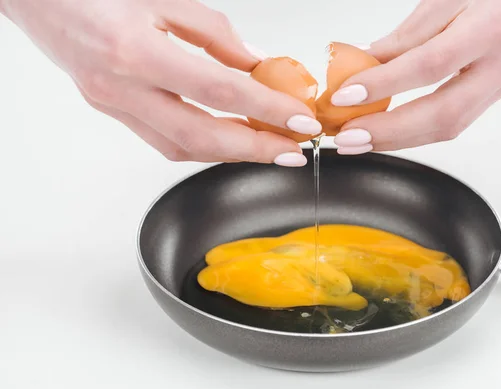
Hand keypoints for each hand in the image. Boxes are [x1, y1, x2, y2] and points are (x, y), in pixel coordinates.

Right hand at [1, 0, 321, 165]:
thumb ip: (212, 33)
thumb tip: (254, 62)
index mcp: (134, 51)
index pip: (219, 91)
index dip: (266, 109)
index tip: (299, 120)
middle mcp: (121, 88)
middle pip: (200, 136)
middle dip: (254, 149)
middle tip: (292, 150)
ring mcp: (113, 106)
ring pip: (180, 148)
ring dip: (229, 154)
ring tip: (266, 148)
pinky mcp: (112, 112)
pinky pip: (162, 141)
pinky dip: (201, 146)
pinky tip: (226, 140)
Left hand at [331, 0, 500, 153]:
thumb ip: (407, 34)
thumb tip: (363, 65)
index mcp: (494, 25)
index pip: (430, 65)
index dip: (385, 85)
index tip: (346, 96)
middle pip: (444, 113)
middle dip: (390, 131)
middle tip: (349, 137)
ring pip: (451, 127)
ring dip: (399, 140)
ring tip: (360, 141)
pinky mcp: (500, 94)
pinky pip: (456, 121)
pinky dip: (418, 131)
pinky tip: (389, 132)